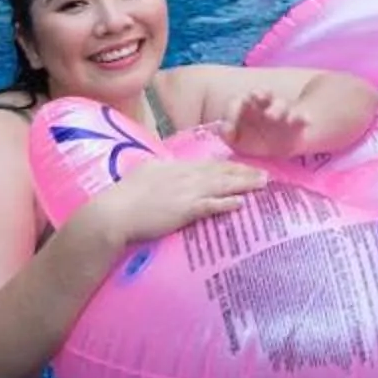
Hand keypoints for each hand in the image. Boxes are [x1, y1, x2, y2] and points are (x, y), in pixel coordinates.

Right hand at [98, 156, 265, 245]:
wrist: (113, 213)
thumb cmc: (122, 198)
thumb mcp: (142, 175)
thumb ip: (157, 170)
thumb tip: (163, 167)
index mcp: (172, 166)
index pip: (206, 164)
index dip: (227, 164)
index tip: (242, 166)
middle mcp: (182, 175)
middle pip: (219, 171)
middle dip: (243, 171)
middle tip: (264, 173)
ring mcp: (185, 192)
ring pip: (221, 185)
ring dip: (243, 184)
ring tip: (263, 184)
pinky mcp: (184, 209)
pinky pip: (211, 205)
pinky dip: (227, 203)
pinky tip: (242, 202)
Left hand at [222, 87, 313, 158]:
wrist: (278, 144)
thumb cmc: (252, 140)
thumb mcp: (236, 140)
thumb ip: (228, 134)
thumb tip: (224, 129)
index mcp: (246, 107)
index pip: (238, 102)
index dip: (233, 111)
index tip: (229, 126)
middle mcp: (265, 105)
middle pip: (262, 94)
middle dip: (260, 94)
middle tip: (257, 97)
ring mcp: (282, 113)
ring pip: (281, 104)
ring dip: (278, 108)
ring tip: (272, 116)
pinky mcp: (296, 122)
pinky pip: (301, 117)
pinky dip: (303, 118)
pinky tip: (305, 121)